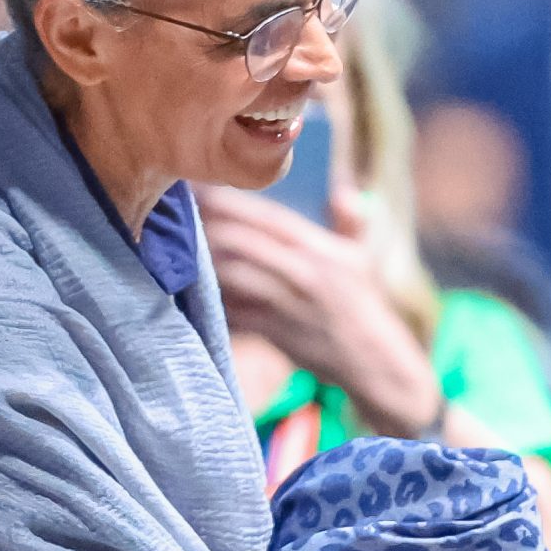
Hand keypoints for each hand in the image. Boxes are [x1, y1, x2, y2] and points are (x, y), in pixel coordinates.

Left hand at [197, 187, 443, 436]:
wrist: (376, 363)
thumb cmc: (366, 308)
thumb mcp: (363, 260)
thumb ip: (349, 223)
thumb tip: (344, 192)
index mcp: (322, 249)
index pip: (268, 216)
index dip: (230, 201)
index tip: (198, 187)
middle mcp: (305, 272)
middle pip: (242, 241)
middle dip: (206, 226)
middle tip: (174, 215)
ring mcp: (289, 304)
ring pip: (233, 274)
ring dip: (203, 261)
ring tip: (177, 249)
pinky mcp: (276, 333)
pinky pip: (233, 312)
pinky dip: (212, 300)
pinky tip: (191, 290)